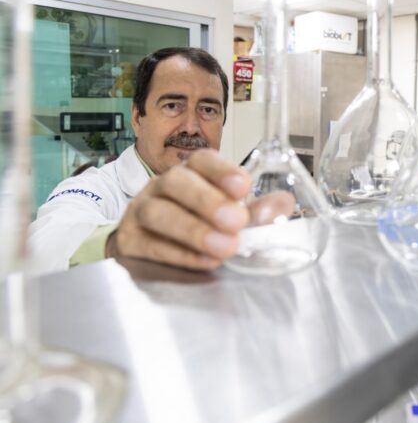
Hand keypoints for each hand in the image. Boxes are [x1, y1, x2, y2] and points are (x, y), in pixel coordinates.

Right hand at [106, 149, 293, 269]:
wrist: (148, 249)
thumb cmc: (197, 226)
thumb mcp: (231, 216)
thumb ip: (257, 212)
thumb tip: (282, 205)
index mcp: (190, 174)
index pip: (201, 160)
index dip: (221, 171)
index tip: (243, 186)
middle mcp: (162, 187)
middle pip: (176, 182)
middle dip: (208, 201)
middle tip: (236, 222)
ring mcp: (141, 212)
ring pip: (159, 213)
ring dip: (193, 230)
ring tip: (223, 247)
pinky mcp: (130, 241)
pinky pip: (151, 245)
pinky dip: (180, 255)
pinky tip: (205, 262)